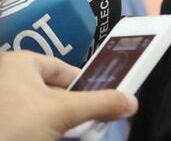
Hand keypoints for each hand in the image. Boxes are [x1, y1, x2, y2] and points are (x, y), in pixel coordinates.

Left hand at [0, 50, 136, 140]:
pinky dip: (40, 133)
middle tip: (87, 126)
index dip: (87, 86)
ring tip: (71, 136)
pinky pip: (25, 125)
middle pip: (54, 93)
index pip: (65, 69)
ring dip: (59, 126)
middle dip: (73, 111)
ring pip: (40, 113)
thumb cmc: (14, 126)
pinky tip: (51, 139)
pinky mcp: (2, 124)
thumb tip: (132, 102)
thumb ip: (100, 104)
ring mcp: (2, 104)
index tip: (101, 104)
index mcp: (21, 63)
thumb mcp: (62, 113)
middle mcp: (7, 78)